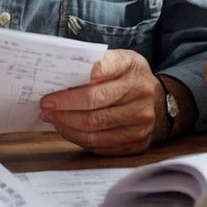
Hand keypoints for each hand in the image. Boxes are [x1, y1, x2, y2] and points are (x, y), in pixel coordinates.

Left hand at [38, 50, 161, 154]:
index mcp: (133, 67)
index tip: (52, 92)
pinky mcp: (137, 143)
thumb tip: (63, 74)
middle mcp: (142, 93)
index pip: (103, 71)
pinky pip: (100, 145)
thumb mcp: (119, 60)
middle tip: (46, 106)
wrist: (160, 102)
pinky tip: (67, 129)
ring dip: (67, 124)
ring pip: (95, 128)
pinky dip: (78, 138)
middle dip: (64, 107)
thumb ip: (97, 63)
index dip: (77, 82)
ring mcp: (142, 121)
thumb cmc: (128, 78)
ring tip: (52, 118)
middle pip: (94, 103)